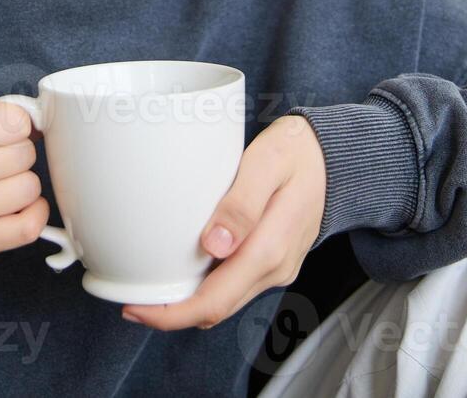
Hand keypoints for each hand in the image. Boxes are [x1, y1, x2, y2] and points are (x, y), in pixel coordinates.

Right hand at [0, 100, 51, 262]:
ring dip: (22, 185)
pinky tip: (19, 206)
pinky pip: (26, 228)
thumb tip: (38, 124)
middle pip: (24, 154)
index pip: (14, 121)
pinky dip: (34, 214)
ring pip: (28, 188)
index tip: (6, 132)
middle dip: (17, 154)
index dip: (17, 125)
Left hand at [120, 114, 325, 329]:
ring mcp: (275, 268)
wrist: (335, 157)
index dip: (171, 314)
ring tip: (150, 286)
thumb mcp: (267, 163)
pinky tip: (184, 269)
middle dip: (171, 312)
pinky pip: (234, 285)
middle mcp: (274, 268)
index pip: (214, 301)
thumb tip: (214, 246)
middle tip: (131, 301)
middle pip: (215, 309)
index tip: (135, 309)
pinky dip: (205, 287)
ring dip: (188, 301)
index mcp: (269, 249)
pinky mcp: (272, 261)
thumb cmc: (297, 152)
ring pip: (224, 300)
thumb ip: (242, 204)